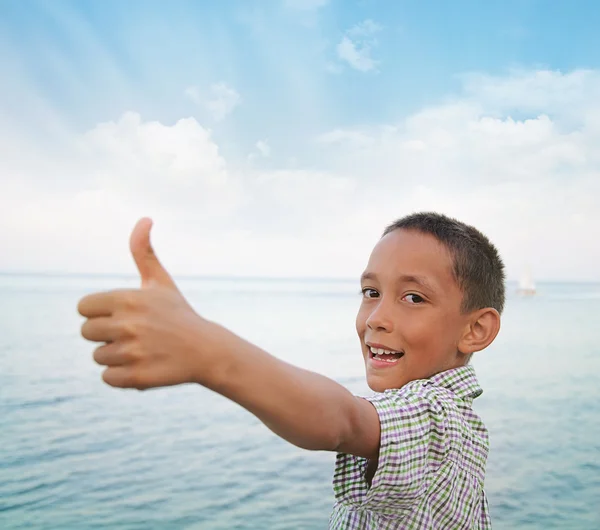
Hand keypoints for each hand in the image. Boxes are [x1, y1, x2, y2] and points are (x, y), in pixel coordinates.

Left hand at [77, 218, 207, 389]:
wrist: (207, 350)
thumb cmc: (178, 314)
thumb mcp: (161, 282)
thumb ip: (144, 251)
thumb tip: (145, 218)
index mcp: (127, 298)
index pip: (83, 308)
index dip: (100, 312)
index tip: (122, 315)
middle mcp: (127, 324)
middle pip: (87, 332)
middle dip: (107, 334)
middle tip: (135, 334)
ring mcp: (131, 352)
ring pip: (98, 356)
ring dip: (117, 356)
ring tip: (143, 350)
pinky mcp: (136, 377)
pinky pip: (107, 377)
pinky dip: (122, 375)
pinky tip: (144, 365)